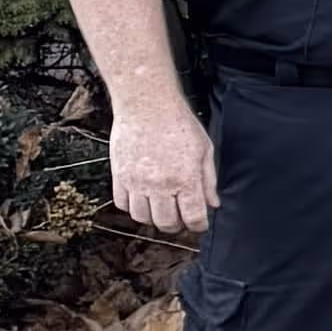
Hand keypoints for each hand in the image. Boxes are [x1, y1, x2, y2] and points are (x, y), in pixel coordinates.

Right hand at [109, 99, 215, 234]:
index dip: (199, 225)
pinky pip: (122, 203)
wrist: (147, 105)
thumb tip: (213, 204)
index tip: (200, 223)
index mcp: (185, 179)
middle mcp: (160, 185)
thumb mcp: (204, 149)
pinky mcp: (119, 176)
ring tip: (161, 208)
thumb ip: (208, 180)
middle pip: (166, 223)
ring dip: (153, 218)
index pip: (193, 218)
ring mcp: (136, 182)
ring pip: (142, 217)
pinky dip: (132, 206)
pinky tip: (142, 198)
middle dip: (177, 225)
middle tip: (181, 218)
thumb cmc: (178, 123)